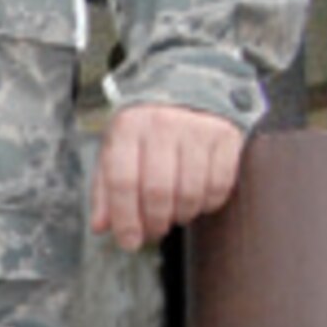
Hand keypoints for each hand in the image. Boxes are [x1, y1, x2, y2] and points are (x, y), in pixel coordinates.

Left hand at [90, 103, 245, 250]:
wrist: (187, 85)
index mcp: (127, 126)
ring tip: (173, 213)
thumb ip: (106, 186)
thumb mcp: (117, 146)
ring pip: (190, 193)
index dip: (125, 218)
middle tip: (153, 231)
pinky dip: (208, 203)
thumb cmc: (146, 125)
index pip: (122, 180)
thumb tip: (100, 226)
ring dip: (181, 215)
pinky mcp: (226, 138)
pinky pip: (219, 186)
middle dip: (154, 222)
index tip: (128, 242)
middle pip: (157, 191)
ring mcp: (196, 130)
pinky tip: (197, 198)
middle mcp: (161, 125)